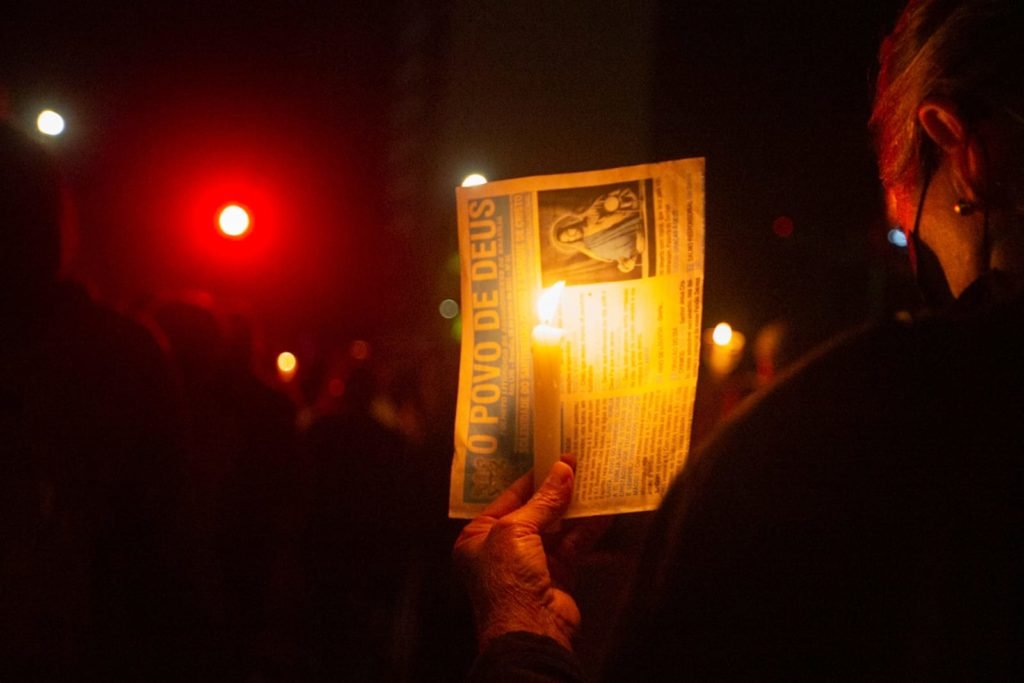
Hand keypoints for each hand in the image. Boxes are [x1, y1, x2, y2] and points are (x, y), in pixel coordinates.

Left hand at [453, 457, 606, 651]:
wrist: (530, 631)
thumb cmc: (507, 578)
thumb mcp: (516, 530)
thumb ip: (543, 501)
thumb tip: (564, 469)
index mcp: (478, 536)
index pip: (507, 498)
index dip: (532, 477)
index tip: (554, 457)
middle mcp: (502, 548)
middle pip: (534, 510)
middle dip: (556, 490)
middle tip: (577, 463)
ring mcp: (531, 562)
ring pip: (557, 526)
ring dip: (575, 506)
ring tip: (594, 480)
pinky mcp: (557, 574)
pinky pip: (573, 544)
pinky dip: (588, 528)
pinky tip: (603, 510)